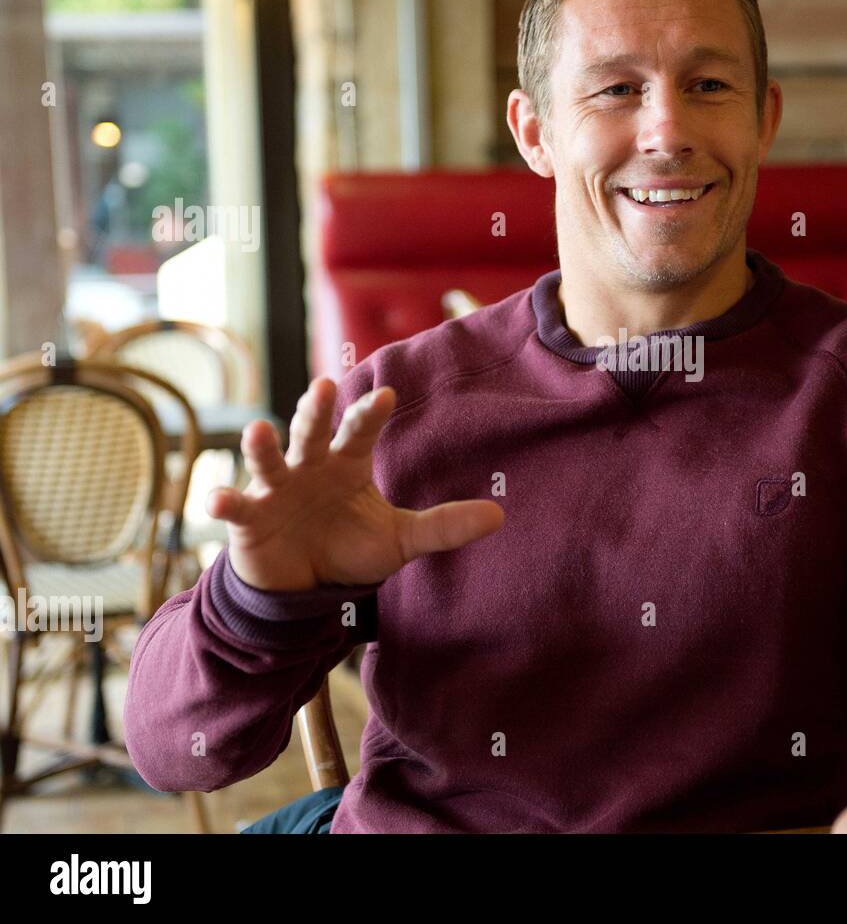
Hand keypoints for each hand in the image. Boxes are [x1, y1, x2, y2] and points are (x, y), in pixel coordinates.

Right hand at [206, 376, 504, 592]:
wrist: (305, 589)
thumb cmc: (351, 549)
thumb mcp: (401, 540)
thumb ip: (444, 526)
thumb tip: (500, 516)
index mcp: (347, 464)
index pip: (361, 432)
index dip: (370, 414)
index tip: (386, 395)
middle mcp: (310, 466)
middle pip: (313, 432)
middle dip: (315, 411)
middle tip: (321, 386)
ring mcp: (276, 489)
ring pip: (269, 461)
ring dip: (261, 446)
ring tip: (258, 429)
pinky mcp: (248, 519)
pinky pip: (236, 508)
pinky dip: (224, 503)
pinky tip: (216, 500)